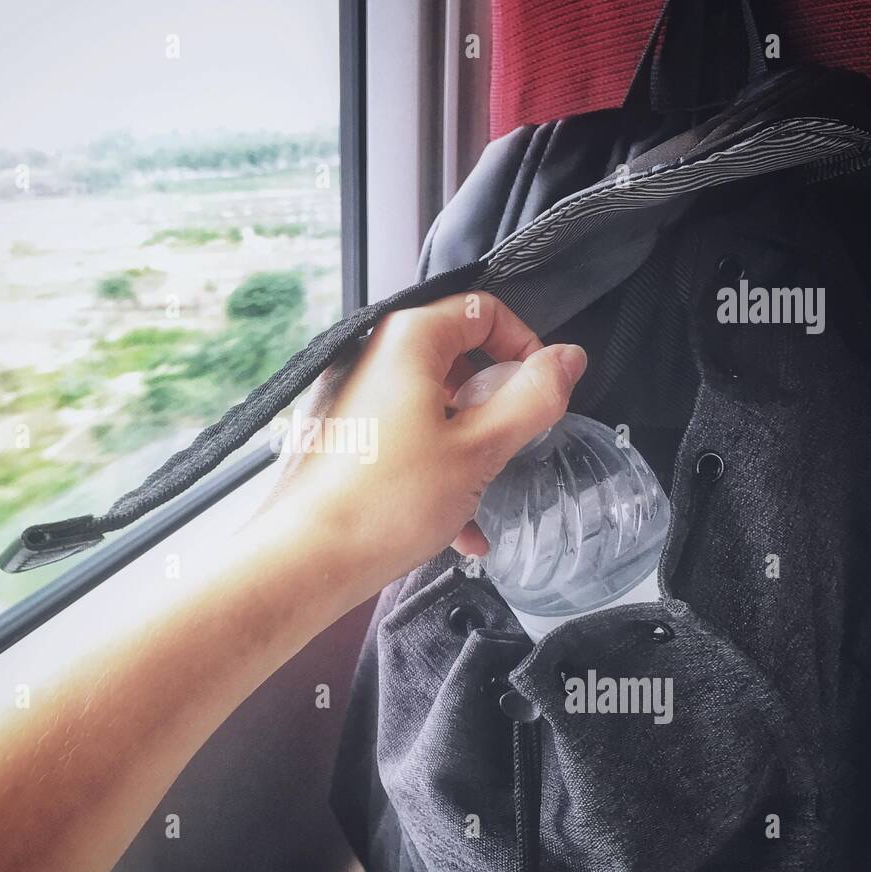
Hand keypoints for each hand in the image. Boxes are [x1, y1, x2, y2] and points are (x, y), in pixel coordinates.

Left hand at [259, 291, 586, 595]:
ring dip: (467, 448)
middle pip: (457, 359)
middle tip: (512, 447)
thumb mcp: (481, 448)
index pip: (483, 311)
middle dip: (494, 406)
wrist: (303, 561)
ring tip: (481, 497)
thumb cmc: (384, 503)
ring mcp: (348, 398)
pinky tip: (455, 527)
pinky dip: (432, 470)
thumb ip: (533, 398)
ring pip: (431, 406)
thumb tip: (567, 360)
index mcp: (406, 341)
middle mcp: (369, 357)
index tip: (541, 393)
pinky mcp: (337, 437)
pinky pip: (400, 439)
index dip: (524, 348)